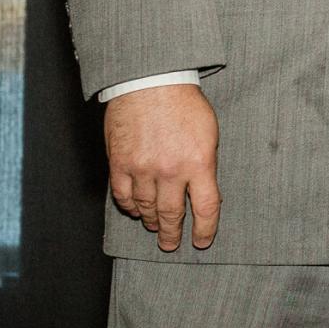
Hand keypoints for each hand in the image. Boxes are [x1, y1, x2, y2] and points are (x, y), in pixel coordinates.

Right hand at [103, 82, 219, 251]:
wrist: (150, 82)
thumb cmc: (184, 103)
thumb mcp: (208, 132)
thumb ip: (204, 162)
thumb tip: (201, 189)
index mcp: (199, 162)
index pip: (206, 208)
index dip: (205, 230)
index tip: (202, 241)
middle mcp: (171, 170)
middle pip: (173, 214)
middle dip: (173, 234)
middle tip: (172, 245)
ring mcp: (143, 169)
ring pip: (146, 208)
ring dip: (151, 221)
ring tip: (155, 227)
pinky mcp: (120, 164)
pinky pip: (123, 196)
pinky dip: (129, 207)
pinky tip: (134, 210)